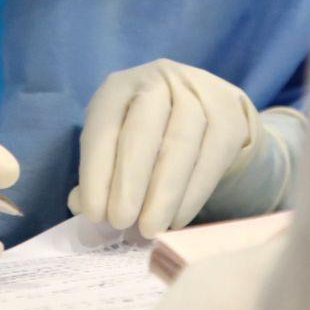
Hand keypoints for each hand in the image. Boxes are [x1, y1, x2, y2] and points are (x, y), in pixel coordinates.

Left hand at [68, 60, 259, 237]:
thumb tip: (81, 205)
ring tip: (151, 228)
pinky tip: (177, 219)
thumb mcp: (115, 140)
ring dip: (163, 193)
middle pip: (143, 130)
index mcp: (121, 86)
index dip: (96, 172)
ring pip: (182, 143)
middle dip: (129, 181)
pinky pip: (211, 158)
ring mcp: (198, 94)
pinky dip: (192, 194)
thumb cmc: (148, 132)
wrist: (206, 108)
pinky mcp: (228, 117)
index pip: (104, 126)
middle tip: (121, 222)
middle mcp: (159, 81)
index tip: (94, 214)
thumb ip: (98, 171)